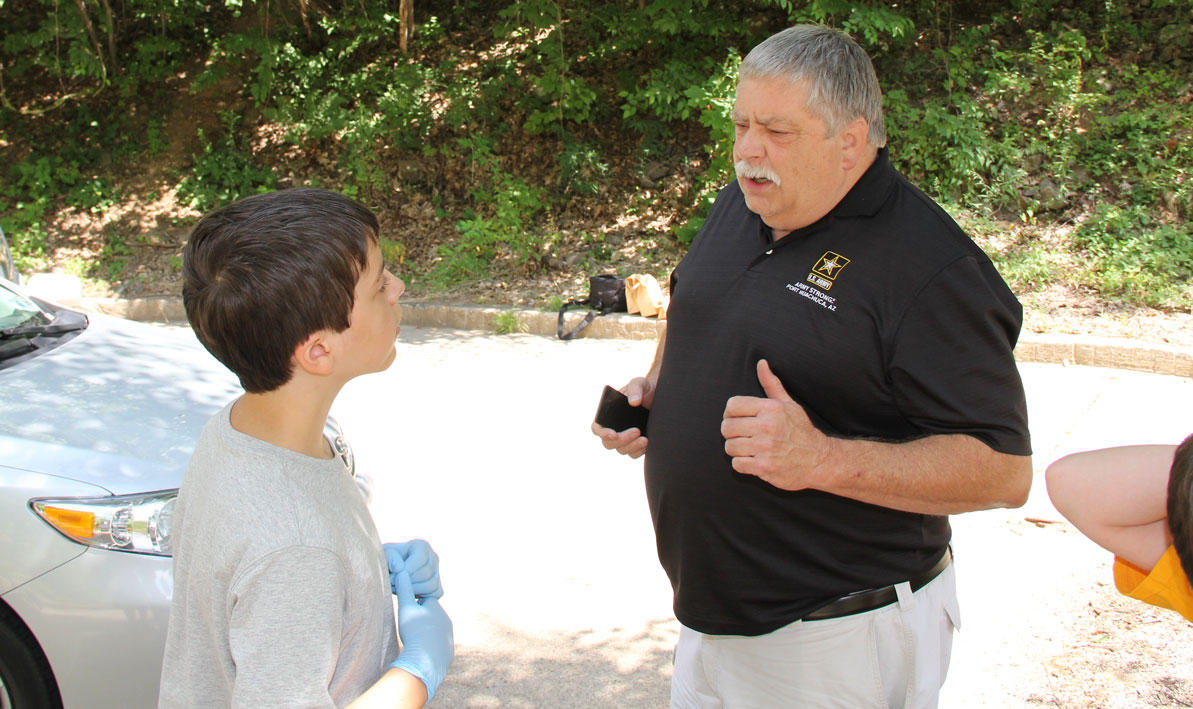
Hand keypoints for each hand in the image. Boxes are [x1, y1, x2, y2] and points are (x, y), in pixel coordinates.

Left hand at [384, 540, 441, 599]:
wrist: (387, 573)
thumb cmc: (384, 562)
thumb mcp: (382, 556)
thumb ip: (389, 558)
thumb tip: (400, 568)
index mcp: (421, 546)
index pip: (420, 558)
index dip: (406, 570)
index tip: (392, 576)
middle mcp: (433, 557)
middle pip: (426, 573)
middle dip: (408, 582)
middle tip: (393, 585)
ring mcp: (437, 573)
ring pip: (432, 585)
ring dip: (413, 591)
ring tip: (400, 590)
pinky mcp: (437, 587)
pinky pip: (435, 594)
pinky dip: (422, 597)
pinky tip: (409, 595)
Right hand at [390, 568, 453, 702]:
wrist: (426, 660)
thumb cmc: (415, 632)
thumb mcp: (405, 609)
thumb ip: (404, 590)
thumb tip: (401, 570)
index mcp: (435, 606)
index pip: (424, 599)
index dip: (415, 604)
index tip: (407, 609)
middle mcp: (445, 618)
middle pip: (430, 614)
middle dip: (421, 617)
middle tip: (410, 625)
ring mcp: (448, 633)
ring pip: (435, 628)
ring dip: (426, 631)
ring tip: (415, 638)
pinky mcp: (448, 647)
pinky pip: (438, 643)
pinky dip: (430, 644)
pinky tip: (422, 649)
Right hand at [591, 377, 654, 458]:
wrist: (659, 397)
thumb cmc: (644, 389)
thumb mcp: (640, 383)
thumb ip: (635, 388)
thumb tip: (634, 402)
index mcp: (607, 414)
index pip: (597, 428)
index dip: (602, 433)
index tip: (613, 434)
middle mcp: (613, 428)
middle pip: (608, 443)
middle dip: (622, 439)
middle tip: (637, 431)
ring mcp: (624, 437)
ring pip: (621, 450)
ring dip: (632, 446)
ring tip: (645, 439)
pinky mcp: (635, 444)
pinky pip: (633, 454)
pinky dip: (639, 451)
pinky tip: (648, 443)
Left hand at [721, 360, 832, 490]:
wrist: (819, 459)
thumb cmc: (800, 430)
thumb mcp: (788, 404)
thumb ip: (771, 384)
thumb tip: (761, 363)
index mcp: (770, 408)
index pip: (732, 405)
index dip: (730, 413)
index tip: (738, 419)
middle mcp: (767, 426)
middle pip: (727, 427)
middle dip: (731, 433)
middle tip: (742, 436)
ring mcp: (765, 448)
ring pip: (730, 447)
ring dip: (736, 450)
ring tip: (748, 449)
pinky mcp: (764, 467)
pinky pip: (737, 464)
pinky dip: (742, 464)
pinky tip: (753, 461)